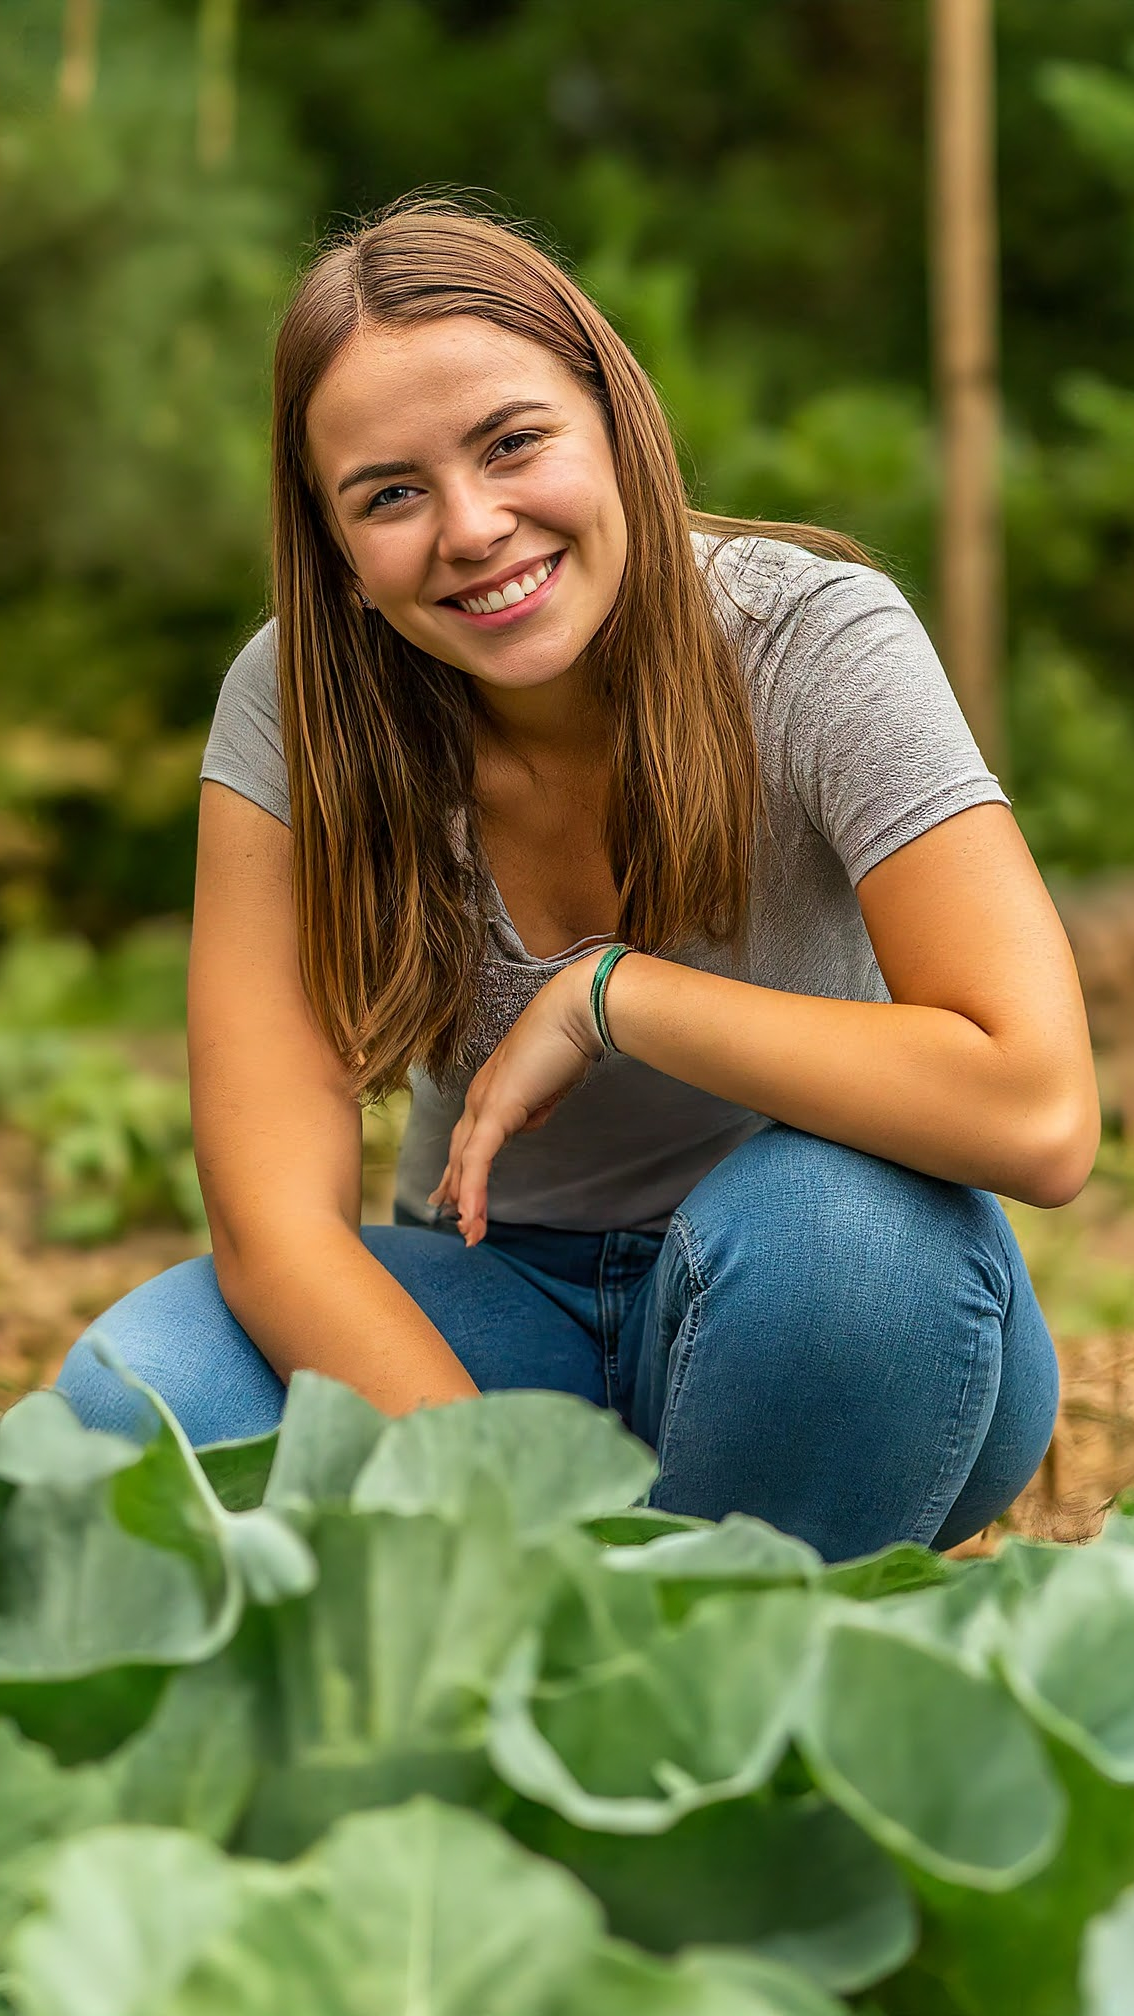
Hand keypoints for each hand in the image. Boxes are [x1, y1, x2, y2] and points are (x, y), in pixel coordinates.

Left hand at [426, 951, 606, 1247]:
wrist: (575, 1013)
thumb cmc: (567, 1042)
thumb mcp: (548, 1088)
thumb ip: (532, 1109)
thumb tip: (526, 1124)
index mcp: (489, 1091)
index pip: (468, 1139)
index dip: (460, 1169)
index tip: (453, 1196)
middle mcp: (478, 1097)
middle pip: (460, 1153)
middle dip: (456, 1189)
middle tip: (453, 1222)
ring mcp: (484, 1102)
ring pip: (466, 1161)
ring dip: (466, 1200)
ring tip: (468, 1233)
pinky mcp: (496, 1109)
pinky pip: (479, 1158)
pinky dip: (473, 1189)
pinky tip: (471, 1215)